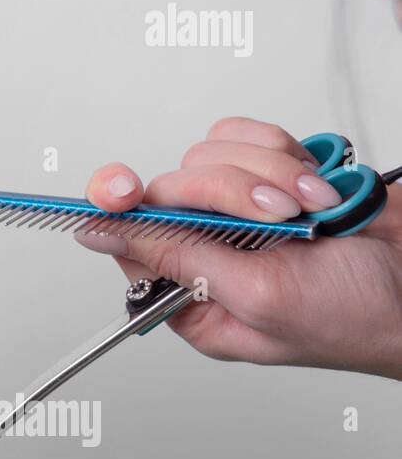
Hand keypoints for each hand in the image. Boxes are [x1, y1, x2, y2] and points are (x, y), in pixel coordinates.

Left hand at [79, 117, 401, 379]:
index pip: (129, 237)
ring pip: (210, 156)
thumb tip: (101, 235)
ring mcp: (241, 210)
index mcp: (189, 295)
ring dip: (268, 175)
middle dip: (228, 193)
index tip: (120, 189)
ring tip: (311, 211)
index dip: (121, 208)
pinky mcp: (273, 176)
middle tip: (280, 217)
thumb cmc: (357, 318)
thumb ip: (177, 258)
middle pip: (172, 187)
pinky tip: (316, 189)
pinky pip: (249, 139)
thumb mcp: (257, 297)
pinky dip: (283, 155)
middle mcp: (208, 250)